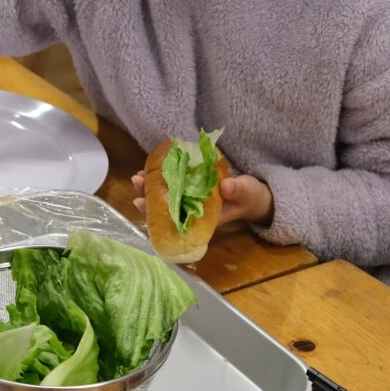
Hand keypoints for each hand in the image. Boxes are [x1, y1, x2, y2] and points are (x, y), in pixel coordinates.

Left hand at [130, 172, 273, 224]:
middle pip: (164, 211)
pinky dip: (163, 179)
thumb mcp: (247, 192)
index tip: (140, 202)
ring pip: (166, 199)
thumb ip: (238, 190)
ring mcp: (190, 202)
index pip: (173, 221)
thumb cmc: (250, 197)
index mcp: (201, 220)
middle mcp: (191, 213)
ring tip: (137, 176)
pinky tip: (152, 169)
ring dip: (151, 188)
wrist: (253, 196)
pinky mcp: (191, 189)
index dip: (155, 215)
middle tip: (136, 183)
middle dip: (148, 199)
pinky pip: (174, 187)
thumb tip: (226, 186)